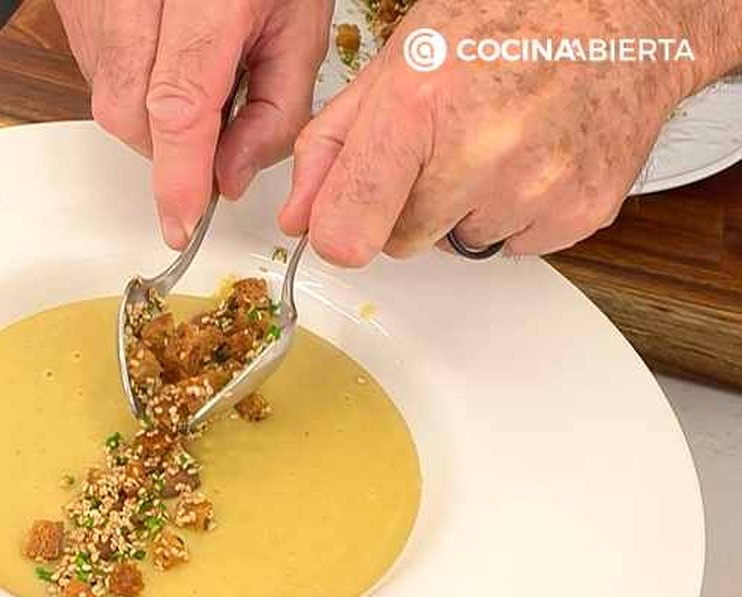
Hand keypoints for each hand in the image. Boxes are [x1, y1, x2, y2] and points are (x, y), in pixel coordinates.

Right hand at [55, 0, 333, 248]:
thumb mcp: (300, 24)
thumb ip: (275, 111)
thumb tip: (229, 178)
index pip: (179, 106)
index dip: (178, 178)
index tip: (182, 223)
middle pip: (127, 111)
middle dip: (165, 149)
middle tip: (208, 140)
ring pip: (104, 95)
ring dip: (146, 117)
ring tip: (193, 81)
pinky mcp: (77, 0)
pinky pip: (92, 67)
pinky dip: (128, 84)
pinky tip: (163, 58)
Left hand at [279, 0, 720, 263]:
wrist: (624, 12)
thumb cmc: (510, 17)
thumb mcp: (399, 59)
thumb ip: (334, 144)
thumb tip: (299, 217)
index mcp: (419, 107)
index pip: (348, 232)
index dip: (338, 229)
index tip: (344, 216)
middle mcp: (480, 154)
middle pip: (400, 242)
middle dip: (407, 204)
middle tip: (443, 144)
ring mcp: (536, 188)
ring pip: (458, 244)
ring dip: (463, 208)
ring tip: (495, 141)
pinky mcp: (580, 212)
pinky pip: (515, 244)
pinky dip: (515, 212)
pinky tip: (532, 155)